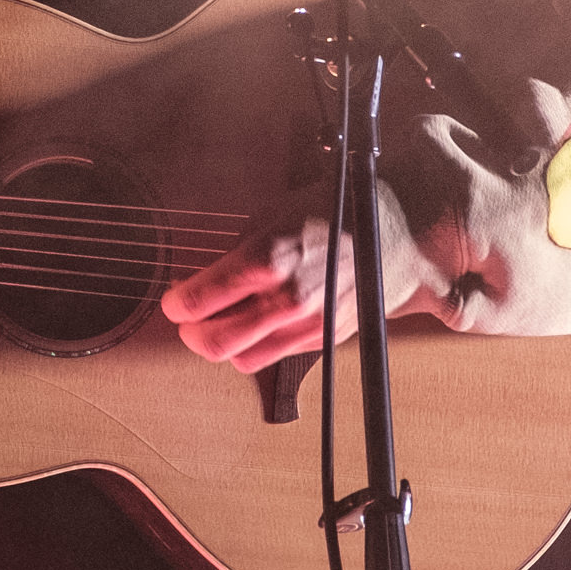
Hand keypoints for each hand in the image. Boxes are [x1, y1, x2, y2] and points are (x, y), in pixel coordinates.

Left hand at [160, 185, 439, 371]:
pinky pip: (275, 356)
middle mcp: (287, 299)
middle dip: (193, 334)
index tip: (173, 302)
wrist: (397, 229)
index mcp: (268, 260)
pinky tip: (256, 322)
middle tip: (188, 321)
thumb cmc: (335, 211)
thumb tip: (206, 276)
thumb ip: (236, 251)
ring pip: (242, 358)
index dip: (177, 304)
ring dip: (224, 343)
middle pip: (215, 343)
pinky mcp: (324, 339)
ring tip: (221, 322)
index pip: (199, 300)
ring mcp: (307, 324)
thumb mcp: (273, 215)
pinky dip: (257, 344)